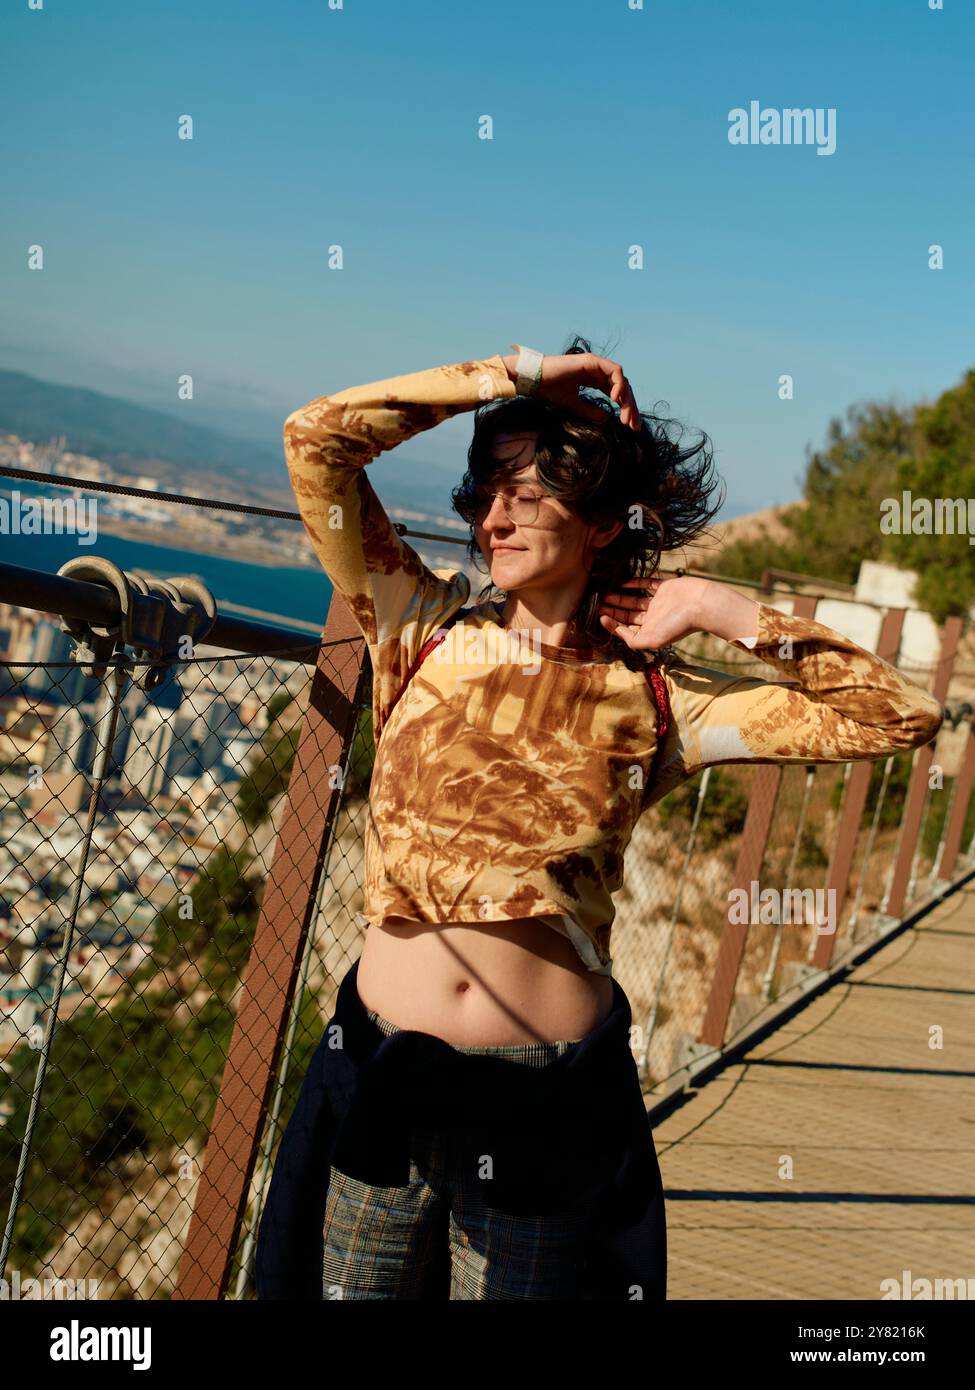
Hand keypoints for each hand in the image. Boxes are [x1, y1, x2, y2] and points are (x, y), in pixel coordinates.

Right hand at [507, 345, 641, 430]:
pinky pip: (614, 371)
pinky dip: (619, 385)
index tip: (630, 426)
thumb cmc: (549, 391)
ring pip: (621, 380)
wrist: (534, 381)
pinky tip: (616, 400)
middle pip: (623, 388)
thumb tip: (609, 419)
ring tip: (626, 418)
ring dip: (627, 399)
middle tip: (634, 426)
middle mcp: (597, 370)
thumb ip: (591, 411)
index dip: (626, 409)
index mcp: (593, 379)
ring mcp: (596, 364)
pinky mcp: (592, 361)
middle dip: (630, 407)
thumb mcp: (574, 405)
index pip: (616, 393)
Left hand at [598, 575, 760, 648]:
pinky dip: (634, 583)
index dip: (613, 624)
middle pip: (629, 615)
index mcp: (651, 631)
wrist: (701, 605)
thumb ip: (633, 640)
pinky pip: (646, 584)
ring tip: (604, 593)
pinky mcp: (665, 587)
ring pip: (634, 600)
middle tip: (597, 603)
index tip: (600, 616)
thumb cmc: (679, 625)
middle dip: (614, 610)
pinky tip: (622, 582)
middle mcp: (654, 617)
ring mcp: (659, 602)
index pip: (628, 629)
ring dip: (620, 597)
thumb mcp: (653, 640)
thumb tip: (616, 632)